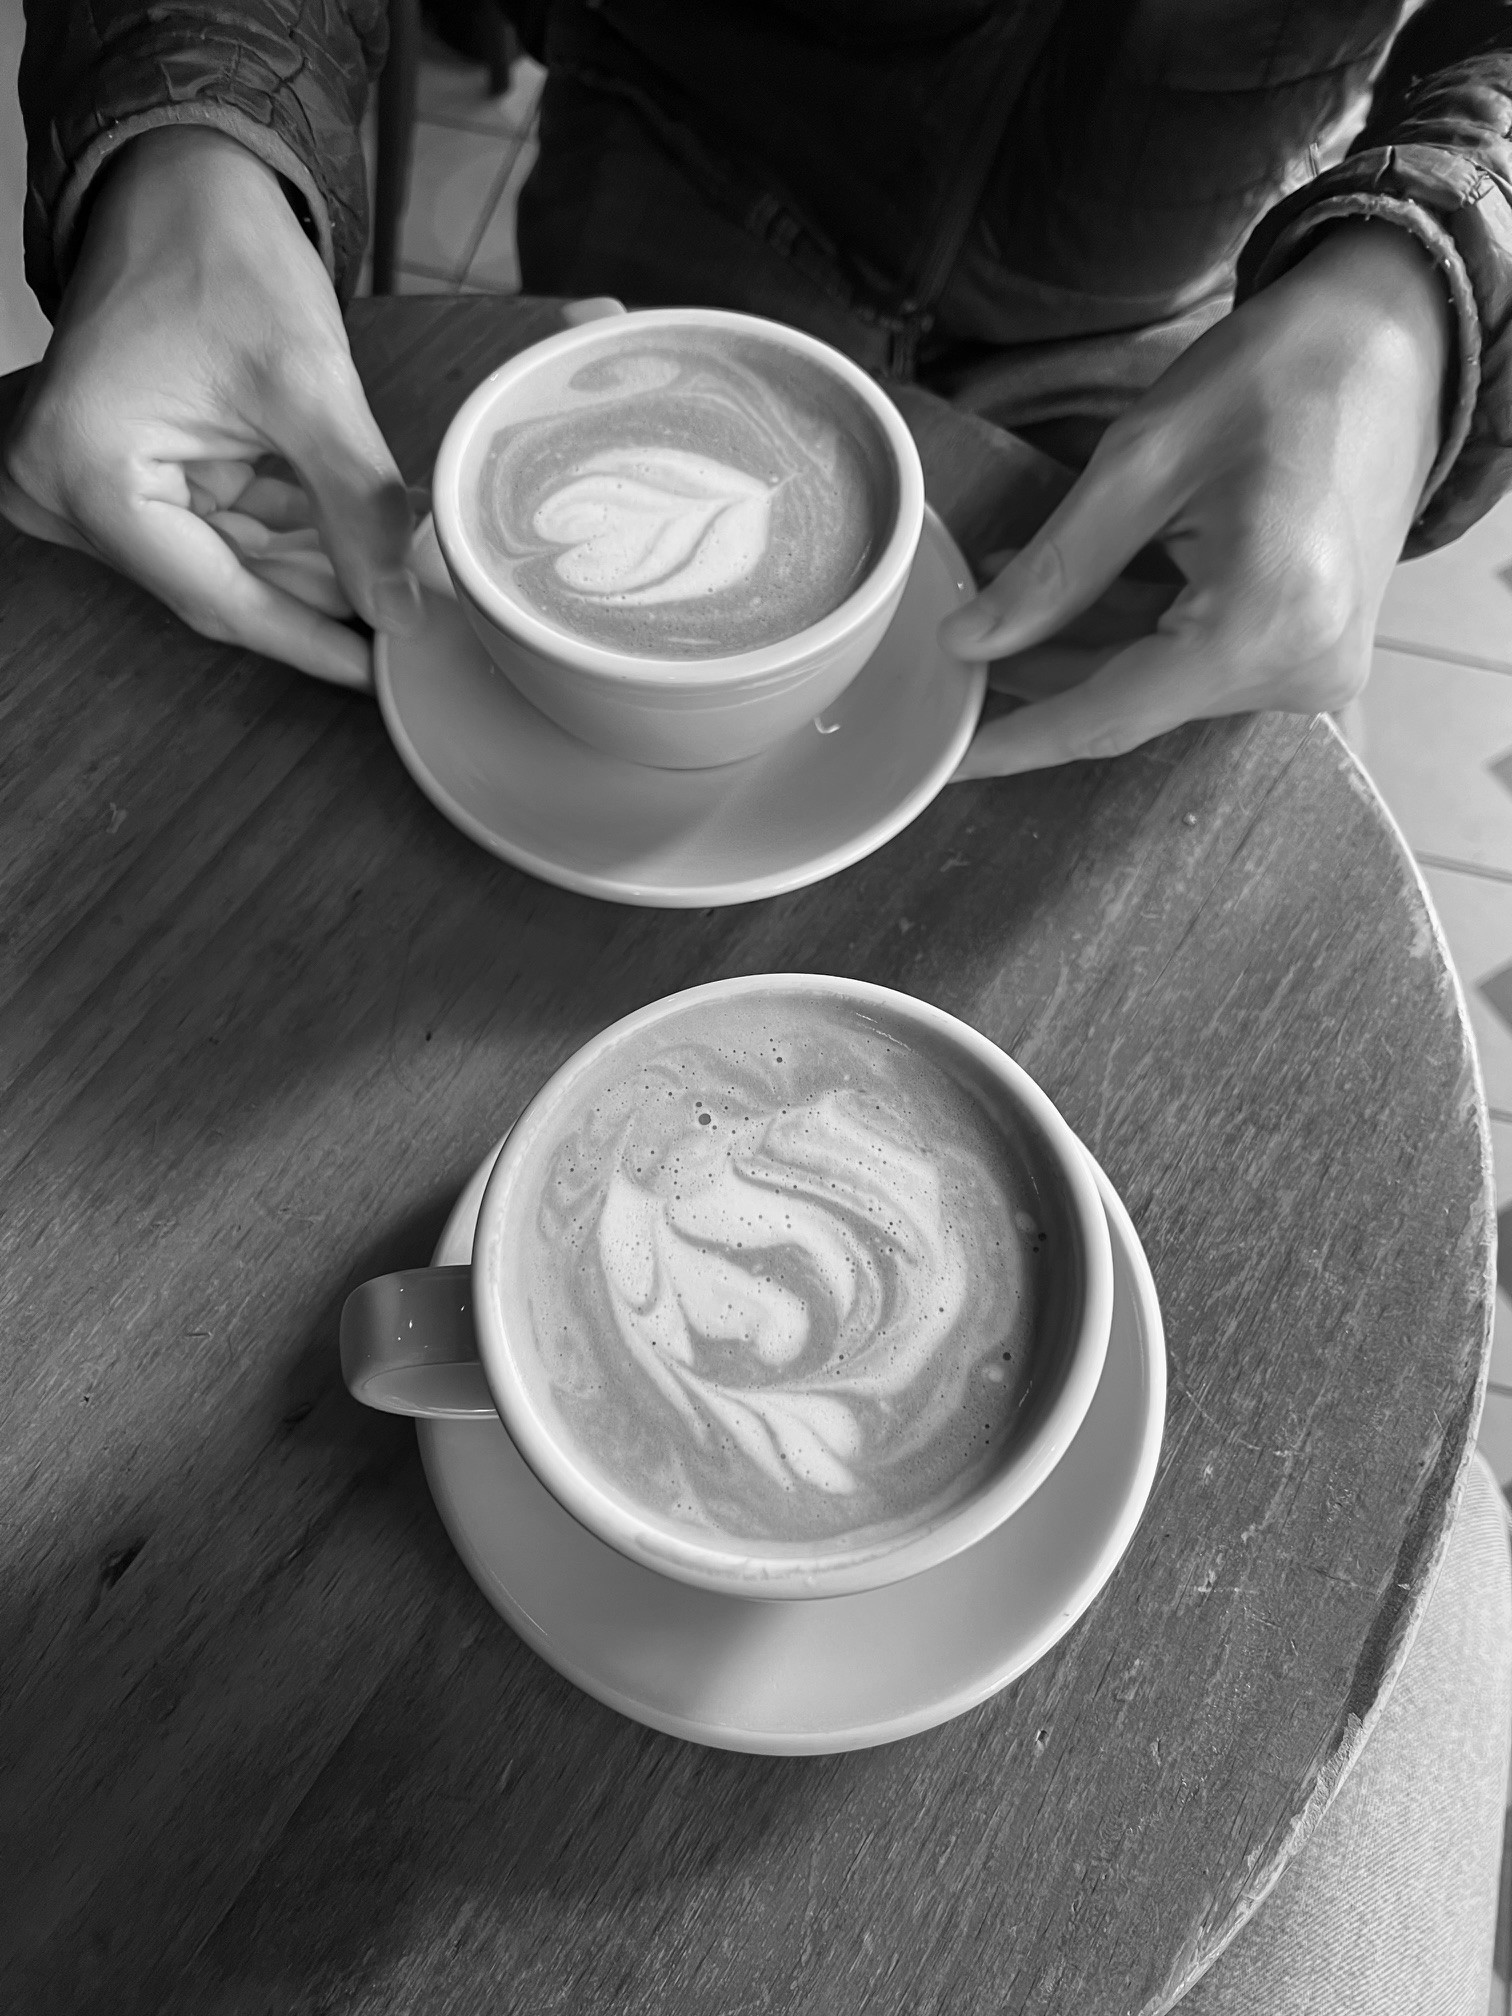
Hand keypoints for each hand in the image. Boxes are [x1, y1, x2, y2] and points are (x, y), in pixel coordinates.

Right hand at [0, 126, 420, 689]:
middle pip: (216, 585)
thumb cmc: (222, 254)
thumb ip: (357, 508)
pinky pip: (209, 529)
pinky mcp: (110, 471)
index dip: (310, 641)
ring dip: (306, 567)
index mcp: (85, 473)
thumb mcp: (308, 386)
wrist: (180, 180)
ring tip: (393, 575)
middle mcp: (59, 492)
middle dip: (317, 601)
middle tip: (406, 627)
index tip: (381, 672)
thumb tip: (400, 612)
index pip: (218, 597)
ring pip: (219, 563)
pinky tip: (349, 539)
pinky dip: (280, 534)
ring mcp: (78, 484)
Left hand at [941, 223, 1451, 776]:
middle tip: (961, 631)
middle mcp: (1301, 666)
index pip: (1108, 714)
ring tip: (1010, 587)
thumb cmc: (1278, 377)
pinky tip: (1077, 594)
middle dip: (1039, 672)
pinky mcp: (1314, 656)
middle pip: (1130, 703)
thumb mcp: (1141, 459)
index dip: (1017, 739)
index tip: (947, 759)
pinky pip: (1196, 666)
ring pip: (1156, 687)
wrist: (1393, 349)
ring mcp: (1316, 670)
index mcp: (1264, 618)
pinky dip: (1133, 636)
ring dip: (1080, 647)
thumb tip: (969, 640)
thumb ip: (1054, 567)